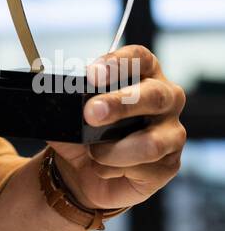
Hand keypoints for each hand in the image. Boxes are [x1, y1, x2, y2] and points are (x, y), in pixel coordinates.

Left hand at [48, 44, 186, 211]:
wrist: (84, 172)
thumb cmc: (84, 133)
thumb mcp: (70, 112)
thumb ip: (68, 99)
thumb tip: (57, 93)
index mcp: (144, 73)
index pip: (139, 58)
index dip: (118, 63)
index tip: (93, 74)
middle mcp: (166, 98)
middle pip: (152, 95)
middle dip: (119, 104)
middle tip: (91, 113)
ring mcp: (172, 131)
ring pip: (150, 141)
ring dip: (112, 151)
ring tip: (94, 153)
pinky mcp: (171, 163)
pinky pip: (146, 167)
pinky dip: (116, 169)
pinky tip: (109, 169)